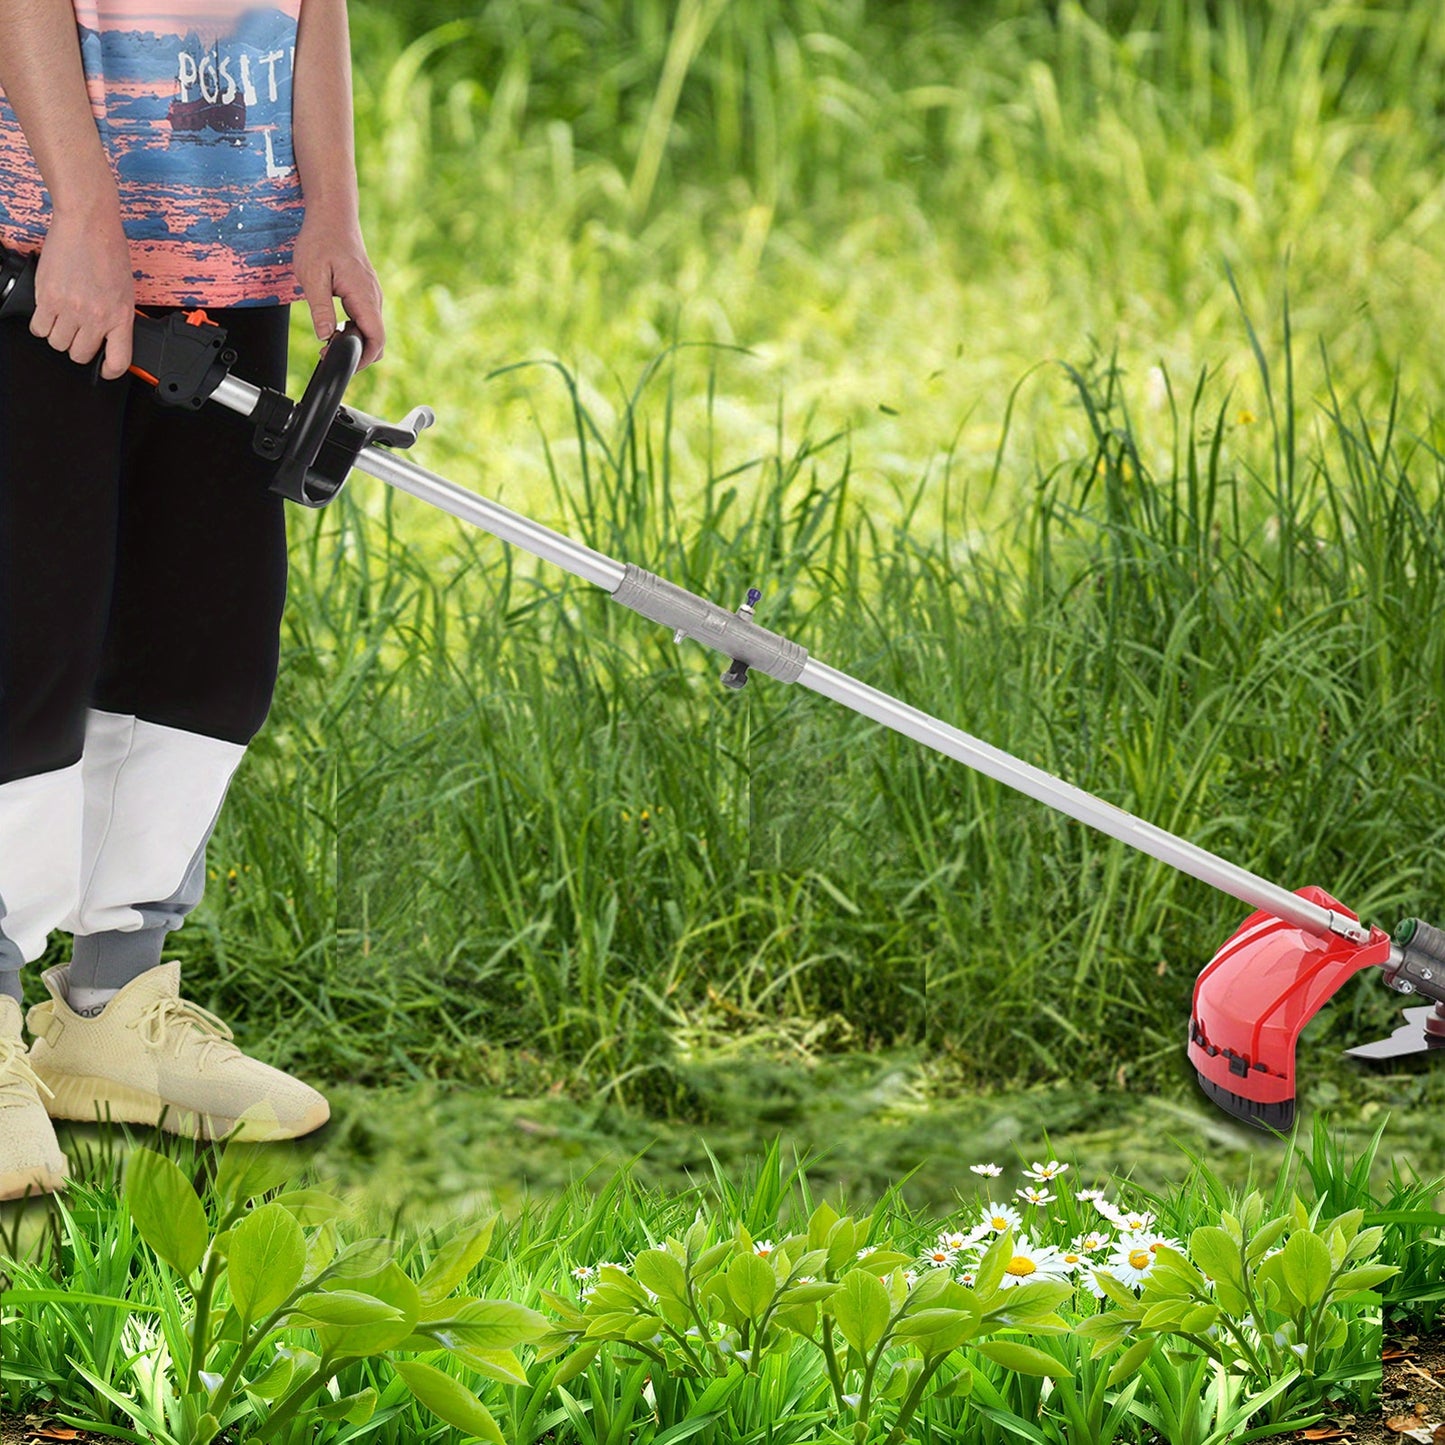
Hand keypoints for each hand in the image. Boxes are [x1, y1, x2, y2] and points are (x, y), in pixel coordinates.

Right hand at [32, 200, 133, 378]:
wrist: (88, 225)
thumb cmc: (108, 252)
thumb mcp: (125, 291)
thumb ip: (117, 316)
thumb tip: (110, 338)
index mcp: (120, 316)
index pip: (119, 361)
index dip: (111, 371)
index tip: (106, 369)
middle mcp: (96, 316)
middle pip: (80, 354)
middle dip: (78, 347)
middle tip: (79, 333)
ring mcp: (71, 308)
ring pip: (57, 343)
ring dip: (59, 335)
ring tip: (64, 318)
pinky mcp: (47, 297)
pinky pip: (39, 328)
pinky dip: (42, 324)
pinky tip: (49, 312)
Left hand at [292, 206, 384, 368]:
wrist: (333, 214)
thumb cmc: (321, 239)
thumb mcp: (313, 276)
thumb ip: (321, 309)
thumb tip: (326, 336)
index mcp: (364, 296)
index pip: (376, 339)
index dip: (363, 359)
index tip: (343, 364)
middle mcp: (374, 297)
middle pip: (377, 340)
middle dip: (358, 354)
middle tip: (329, 353)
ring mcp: (372, 294)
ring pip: (372, 330)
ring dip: (355, 341)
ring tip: (328, 339)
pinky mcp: (366, 292)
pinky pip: (367, 319)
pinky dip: (355, 329)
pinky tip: (336, 326)